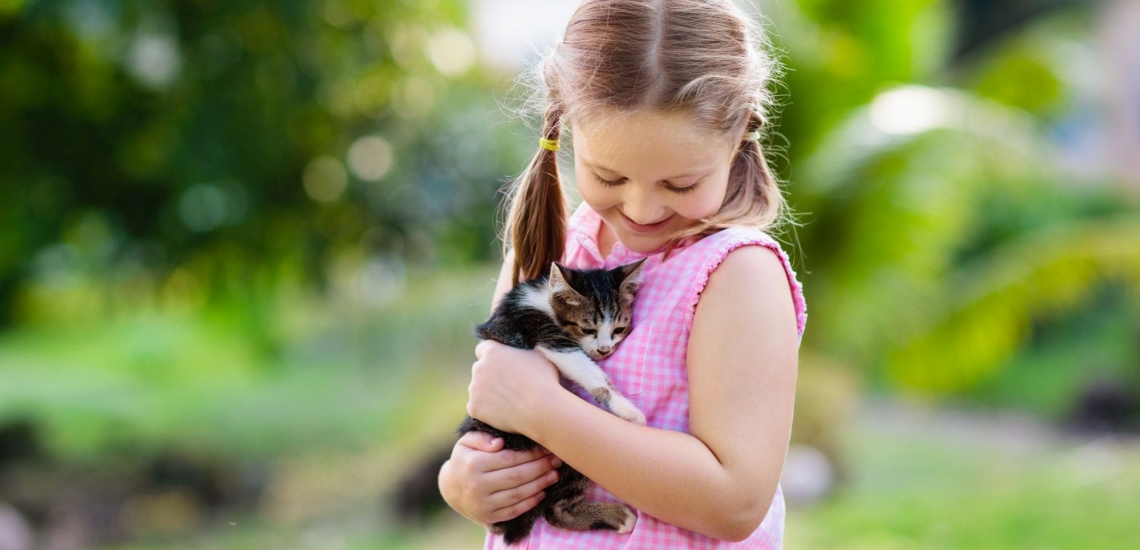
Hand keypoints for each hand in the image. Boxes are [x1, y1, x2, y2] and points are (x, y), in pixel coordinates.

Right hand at [439, 431, 562, 524]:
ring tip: (554, 474)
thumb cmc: (465, 459)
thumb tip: (499, 443)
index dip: (531, 454)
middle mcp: (477, 485)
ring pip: (518, 494)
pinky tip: (542, 492)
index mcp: (473, 464)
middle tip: (556, 460)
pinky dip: (530, 502)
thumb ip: (482, 438)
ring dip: (540, 484)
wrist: (451, 488)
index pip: (510, 458)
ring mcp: (483, 503)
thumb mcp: (467, 442)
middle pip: (517, 476)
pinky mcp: (489, 516)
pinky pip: (514, 510)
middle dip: (540, 468)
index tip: (546, 448)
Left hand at [467, 340, 561, 434]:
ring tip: (508, 400)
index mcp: (492, 352)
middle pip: (479, 369)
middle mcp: (479, 368)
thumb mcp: (537, 355)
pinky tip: (503, 412)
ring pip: (477, 388)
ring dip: (487, 392)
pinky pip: (477, 407)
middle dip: (489, 375)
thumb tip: (521, 352)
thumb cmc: (543, 380)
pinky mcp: (474, 408)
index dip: (493, 356)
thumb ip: (521, 351)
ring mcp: (474, 388)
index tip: (501, 364)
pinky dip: (486, 410)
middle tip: (508, 385)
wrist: (541, 410)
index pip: (482, 349)